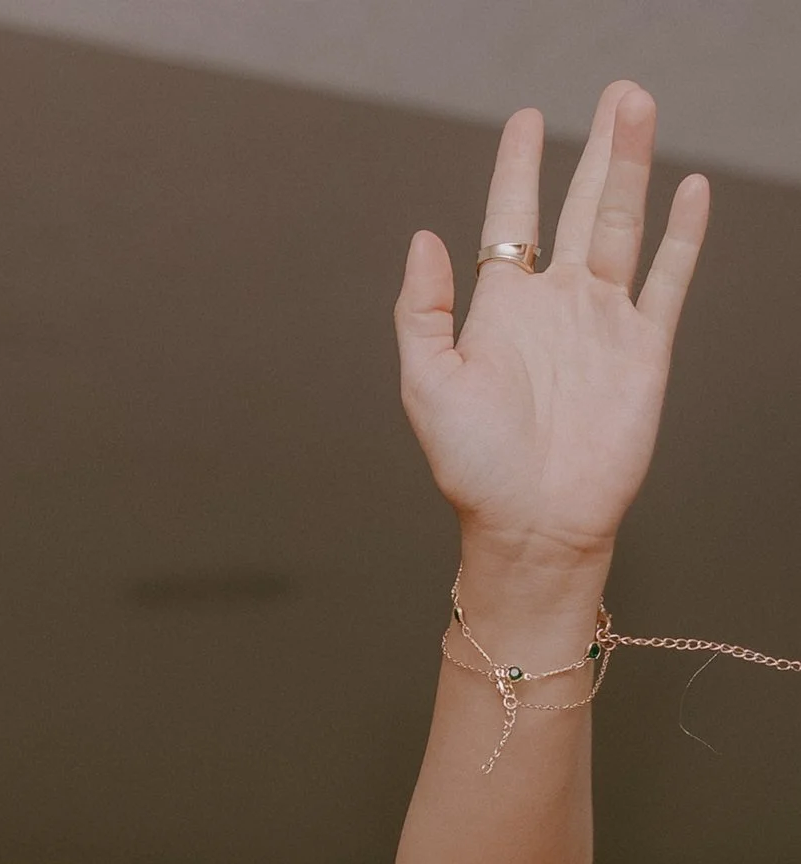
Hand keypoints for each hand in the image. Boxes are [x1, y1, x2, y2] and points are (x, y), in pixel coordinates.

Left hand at [395, 84, 706, 570]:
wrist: (533, 527)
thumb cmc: (475, 471)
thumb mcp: (428, 387)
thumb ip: (420, 312)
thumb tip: (423, 238)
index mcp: (502, 311)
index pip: (511, 220)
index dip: (516, 169)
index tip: (524, 120)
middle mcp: (556, 306)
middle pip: (579, 206)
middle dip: (597, 148)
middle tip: (617, 92)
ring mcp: (603, 323)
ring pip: (623, 225)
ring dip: (632, 167)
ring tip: (640, 109)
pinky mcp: (644, 348)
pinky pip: (667, 279)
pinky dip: (681, 235)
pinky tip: (689, 190)